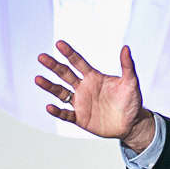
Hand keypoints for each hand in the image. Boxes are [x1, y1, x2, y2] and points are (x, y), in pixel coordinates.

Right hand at [36, 41, 154, 149]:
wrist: (132, 124)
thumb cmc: (132, 101)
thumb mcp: (131, 82)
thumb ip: (127, 66)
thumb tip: (126, 48)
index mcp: (94, 77)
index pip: (78, 62)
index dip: (69, 53)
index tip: (59, 44)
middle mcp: (84, 88)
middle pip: (65, 74)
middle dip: (53, 66)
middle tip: (41, 57)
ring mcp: (80, 103)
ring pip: (60, 93)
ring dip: (49, 86)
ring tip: (37, 79)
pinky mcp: (80, 118)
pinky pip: (66, 114)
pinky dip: (57, 111)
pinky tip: (49, 107)